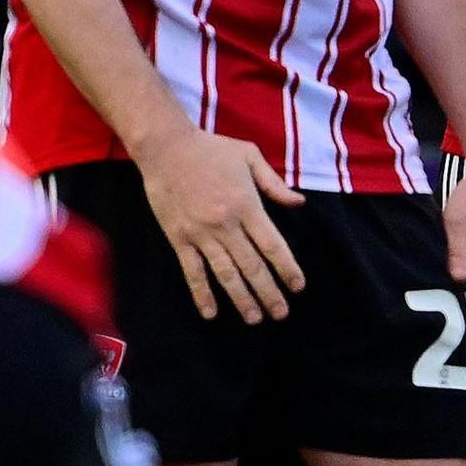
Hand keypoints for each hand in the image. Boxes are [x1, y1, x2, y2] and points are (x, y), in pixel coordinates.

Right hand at [128, 124, 306, 322]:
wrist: (166, 147)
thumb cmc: (210, 148)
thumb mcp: (249, 155)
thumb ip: (274, 183)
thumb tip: (299, 204)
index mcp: (247, 205)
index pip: (272, 245)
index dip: (287, 268)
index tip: (297, 287)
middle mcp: (226, 224)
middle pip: (252, 266)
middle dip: (269, 292)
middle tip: (281, 313)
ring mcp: (201, 234)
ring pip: (226, 274)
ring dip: (241, 299)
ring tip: (254, 319)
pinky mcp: (179, 238)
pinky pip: (192, 271)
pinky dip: (201, 293)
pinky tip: (210, 312)